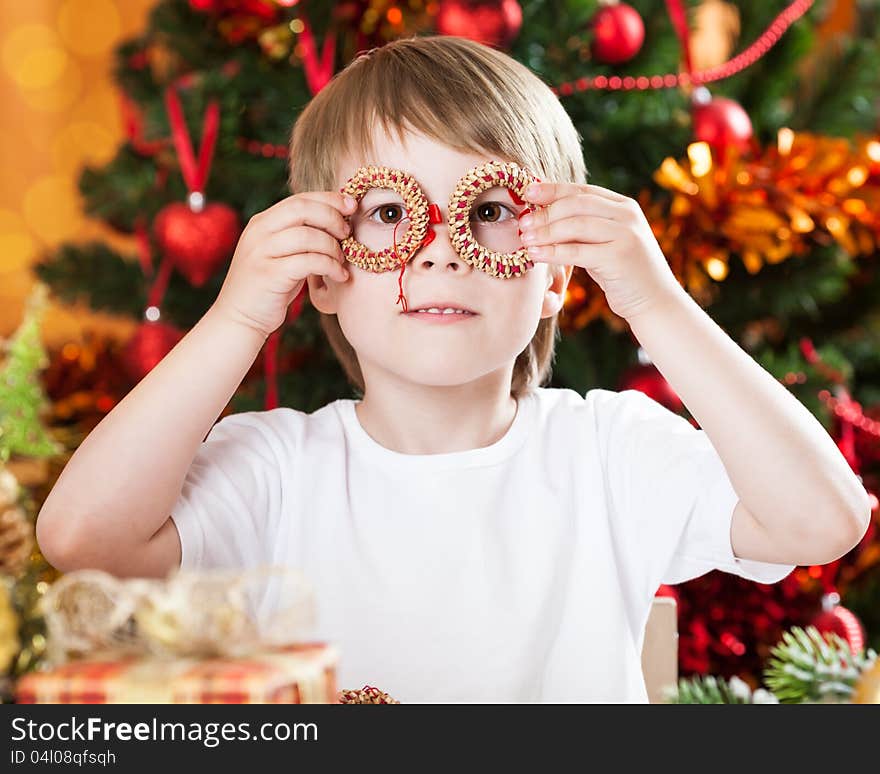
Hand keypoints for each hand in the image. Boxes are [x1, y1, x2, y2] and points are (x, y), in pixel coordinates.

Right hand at [210, 191, 355, 337]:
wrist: (239, 319)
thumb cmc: (269, 288)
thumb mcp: (281, 254)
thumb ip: (299, 235)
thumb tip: (339, 221)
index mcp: (262, 222)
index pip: (300, 199)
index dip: (329, 199)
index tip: (351, 206)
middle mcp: (259, 232)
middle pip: (303, 210)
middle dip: (332, 218)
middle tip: (347, 234)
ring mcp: (261, 252)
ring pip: (308, 236)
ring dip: (333, 247)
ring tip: (342, 261)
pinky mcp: (269, 274)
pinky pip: (309, 261)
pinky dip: (330, 267)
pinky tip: (339, 276)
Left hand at [519, 181, 684, 320]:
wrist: (655, 302)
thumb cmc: (622, 274)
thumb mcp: (604, 244)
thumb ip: (583, 228)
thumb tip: (542, 215)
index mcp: (624, 206)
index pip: (582, 190)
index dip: (552, 189)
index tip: (527, 191)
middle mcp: (628, 215)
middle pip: (576, 204)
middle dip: (545, 212)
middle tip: (523, 223)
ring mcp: (626, 234)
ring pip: (575, 225)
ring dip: (545, 231)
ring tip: (525, 238)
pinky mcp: (619, 257)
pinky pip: (577, 251)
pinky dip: (552, 252)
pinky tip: (535, 254)